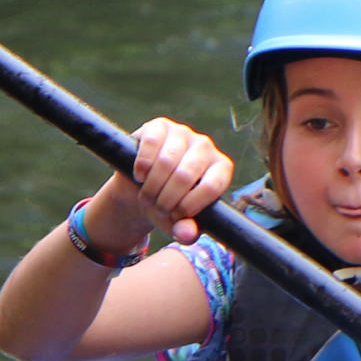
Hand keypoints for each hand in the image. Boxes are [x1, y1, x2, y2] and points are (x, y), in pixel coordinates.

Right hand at [131, 117, 233, 242]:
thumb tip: (185, 234)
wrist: (142, 188)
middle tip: (158, 209)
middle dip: (166, 199)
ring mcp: (183, 132)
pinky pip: (151, 144)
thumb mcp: (178, 223)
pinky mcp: (160, 126)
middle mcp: (205, 147)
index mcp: (220, 169)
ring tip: (148, 198)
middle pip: (185, 175)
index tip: (176, 216)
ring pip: (166, 162)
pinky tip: (140, 176)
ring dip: (152, 187)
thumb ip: (186, 232)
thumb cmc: (168, 205)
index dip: (190, 206)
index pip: (212, 186)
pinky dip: (142, 166)